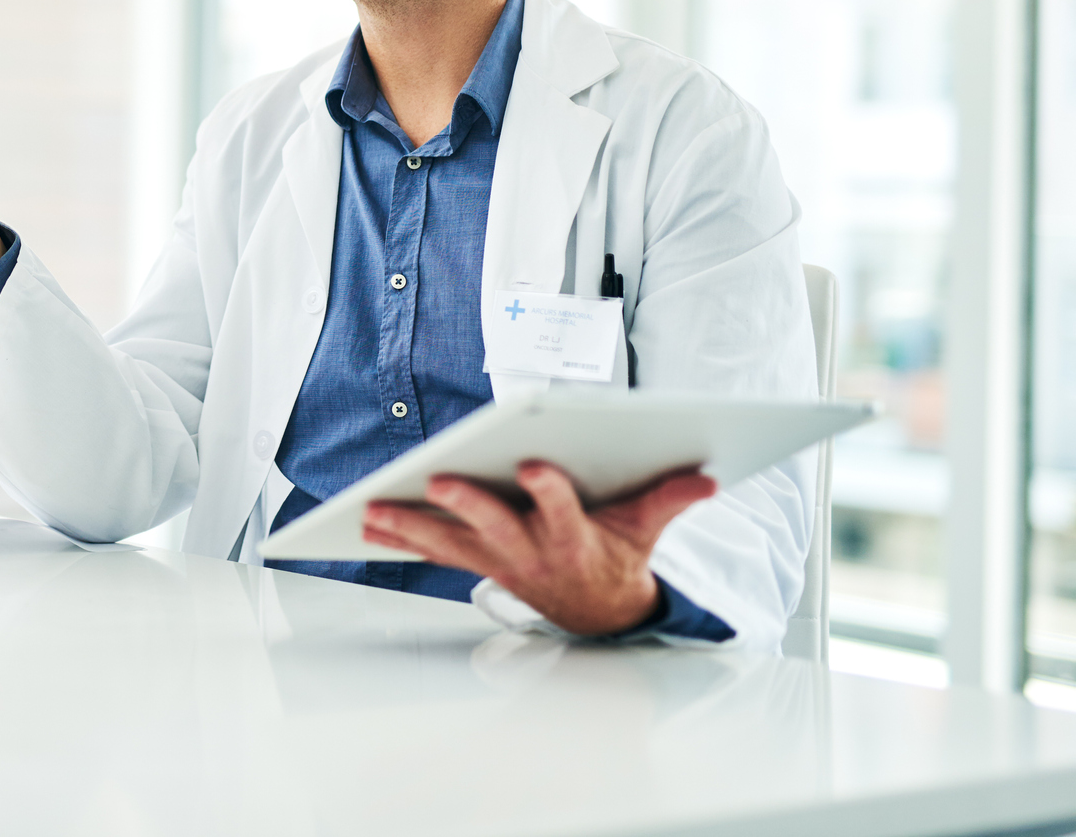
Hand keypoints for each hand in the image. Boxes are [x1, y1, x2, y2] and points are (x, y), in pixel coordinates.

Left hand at [361, 462, 717, 635]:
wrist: (598, 611)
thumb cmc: (616, 554)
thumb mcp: (646, 529)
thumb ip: (668, 497)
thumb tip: (707, 477)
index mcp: (574, 539)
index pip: (561, 511)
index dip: (547, 491)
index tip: (531, 465)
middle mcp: (532, 553)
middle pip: (496, 527)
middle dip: (467, 505)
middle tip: (439, 480)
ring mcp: (499, 562)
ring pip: (452, 544)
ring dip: (412, 527)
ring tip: (374, 510)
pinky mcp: (478, 564)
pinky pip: (435, 552)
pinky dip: (402, 538)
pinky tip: (369, 525)